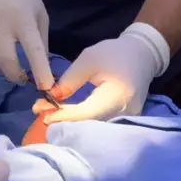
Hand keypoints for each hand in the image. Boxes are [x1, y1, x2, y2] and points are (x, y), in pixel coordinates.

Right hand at [0, 0, 52, 88]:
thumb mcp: (39, 13)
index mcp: (23, 20)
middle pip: (6, 61)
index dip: (40, 70)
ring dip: (0, 70)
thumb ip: (41, 40)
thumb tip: (42, 69)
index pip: (34, 49)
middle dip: (17, 77)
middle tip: (24, 78)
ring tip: (8, 64)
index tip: (46, 87)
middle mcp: (1, 26)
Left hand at [42, 24, 167, 122]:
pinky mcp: (123, 120)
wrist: (142, 55)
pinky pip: (99, 124)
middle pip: (89, 125)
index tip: (43, 114)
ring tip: (46, 110)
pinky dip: (80, 120)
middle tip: (39, 111)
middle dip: (62, 120)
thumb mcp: (89, 59)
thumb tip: (52, 98)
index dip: (64, 116)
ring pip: (93, 127)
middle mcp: (124, 113)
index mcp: (117, 95)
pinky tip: (64, 113)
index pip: (87, 113)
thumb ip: (71, 79)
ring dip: (69, 121)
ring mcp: (125, 120)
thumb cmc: (115, 53)